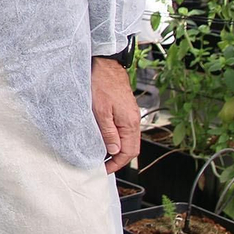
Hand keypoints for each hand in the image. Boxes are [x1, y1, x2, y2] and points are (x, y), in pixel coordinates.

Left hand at [91, 57, 139, 172]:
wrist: (105, 64)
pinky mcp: (126, 109)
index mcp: (130, 123)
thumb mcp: (100, 111)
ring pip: (128, 139)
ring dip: (117, 149)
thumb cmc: (101, 84)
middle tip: (103, 165)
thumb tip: (113, 151)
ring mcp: (131, 114)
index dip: (117, 164)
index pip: (129, 152)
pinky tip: (106, 138)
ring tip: (102, 154)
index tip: (105, 169)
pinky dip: (117, 138)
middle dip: (118, 159)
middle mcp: (134, 120)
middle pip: (131, 148)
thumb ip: (108, 132)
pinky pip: (125, 129)